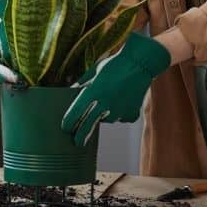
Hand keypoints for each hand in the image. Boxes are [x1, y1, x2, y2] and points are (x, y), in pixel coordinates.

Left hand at [60, 31, 170, 145]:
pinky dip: (119, 113)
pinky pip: (121, 118)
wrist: (141, 63)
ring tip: (108, 100)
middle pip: (87, 126)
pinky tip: (121, 100)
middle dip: (80, 137)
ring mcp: (119, 111)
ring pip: (106, 120)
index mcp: (93, 91)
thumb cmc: (115, 64)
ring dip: (103, 116)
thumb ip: (82, 84)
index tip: (65, 128)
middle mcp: (105, 103)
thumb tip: (70, 92)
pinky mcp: (131, 114)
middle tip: (77, 143)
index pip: (75, 113)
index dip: (68, 123)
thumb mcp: (94, 71)